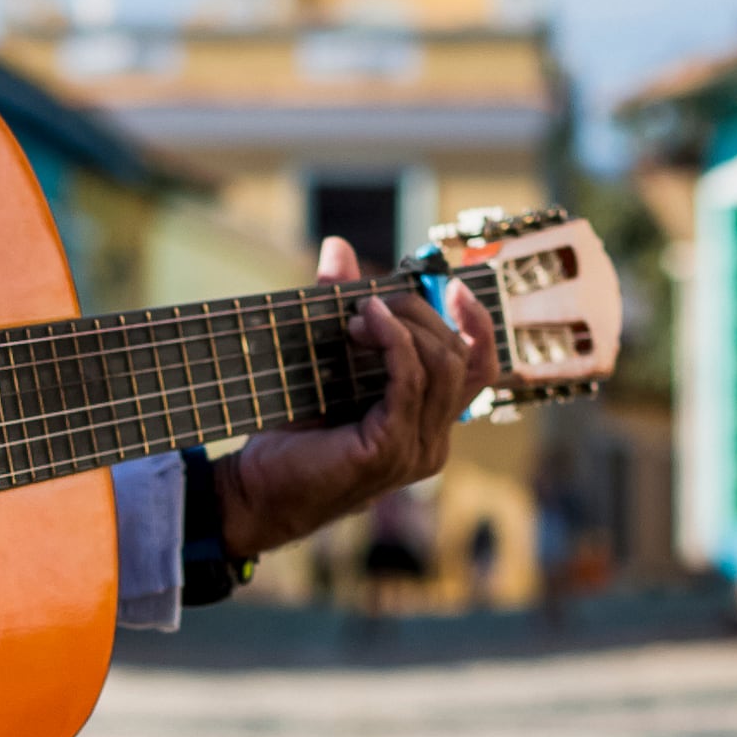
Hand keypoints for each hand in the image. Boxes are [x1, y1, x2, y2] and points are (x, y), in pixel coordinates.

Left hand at [219, 237, 486, 561]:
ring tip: (360, 316)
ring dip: (405, 326)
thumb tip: (339, 246)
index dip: (478, 325)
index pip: (480, 370)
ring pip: (442, 366)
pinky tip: (368, 323)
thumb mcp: (325, 363)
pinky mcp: (390, 449)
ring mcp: (416, 450)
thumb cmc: (291, 434)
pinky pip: (411, 381)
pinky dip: (395, 343)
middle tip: (369, 303)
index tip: (454, 285)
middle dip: (420, 314)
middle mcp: (432, 441)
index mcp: (428, 425)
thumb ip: (340, 308)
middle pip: (460, 358)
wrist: (256, 490)